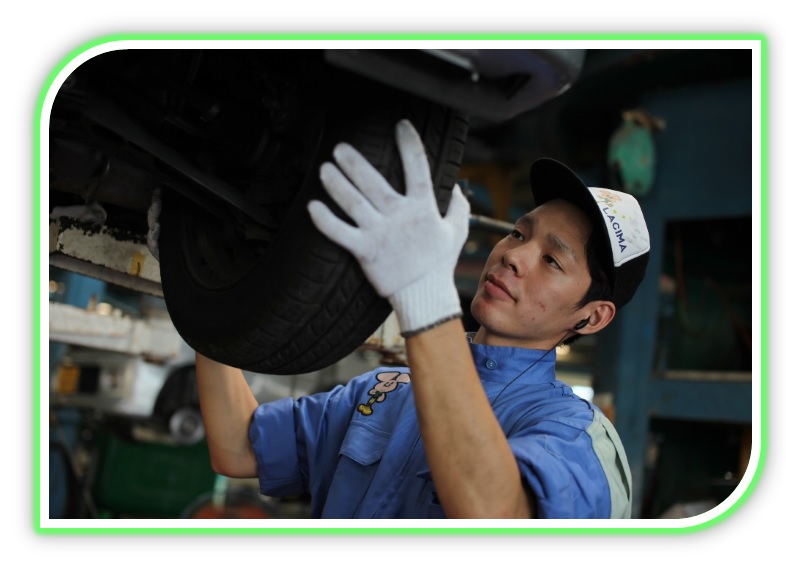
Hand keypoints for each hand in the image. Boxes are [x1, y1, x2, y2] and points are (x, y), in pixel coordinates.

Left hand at [307, 119, 468, 335]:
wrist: (424, 296)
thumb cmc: (439, 263)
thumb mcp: (456, 232)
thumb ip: (458, 207)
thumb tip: (457, 186)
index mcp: (423, 208)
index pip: (418, 169)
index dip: (410, 145)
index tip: (401, 125)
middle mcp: (399, 217)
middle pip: (373, 182)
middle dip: (354, 162)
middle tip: (340, 148)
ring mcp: (380, 234)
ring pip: (353, 202)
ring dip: (336, 183)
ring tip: (325, 168)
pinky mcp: (365, 252)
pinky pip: (340, 233)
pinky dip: (324, 220)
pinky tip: (312, 205)